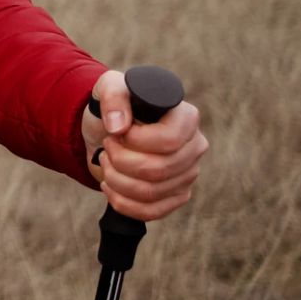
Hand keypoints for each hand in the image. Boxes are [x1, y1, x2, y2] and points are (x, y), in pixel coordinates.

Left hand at [83, 68, 208, 221]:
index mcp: (186, 118)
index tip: (116, 132)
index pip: (169, 140)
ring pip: (151, 192)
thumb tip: (119, 127)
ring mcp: (188, 174)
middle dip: (120, 161)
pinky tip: (109, 187)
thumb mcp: (110, 88)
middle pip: (158, 169)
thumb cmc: (116, 106)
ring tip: (106, 162)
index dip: (136, 141)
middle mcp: (195, 147)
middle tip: (106, 147)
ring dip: (116, 180)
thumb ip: (114, 98)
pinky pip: (152, 211)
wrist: (110, 130)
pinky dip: (122, 202)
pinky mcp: (177, 196)